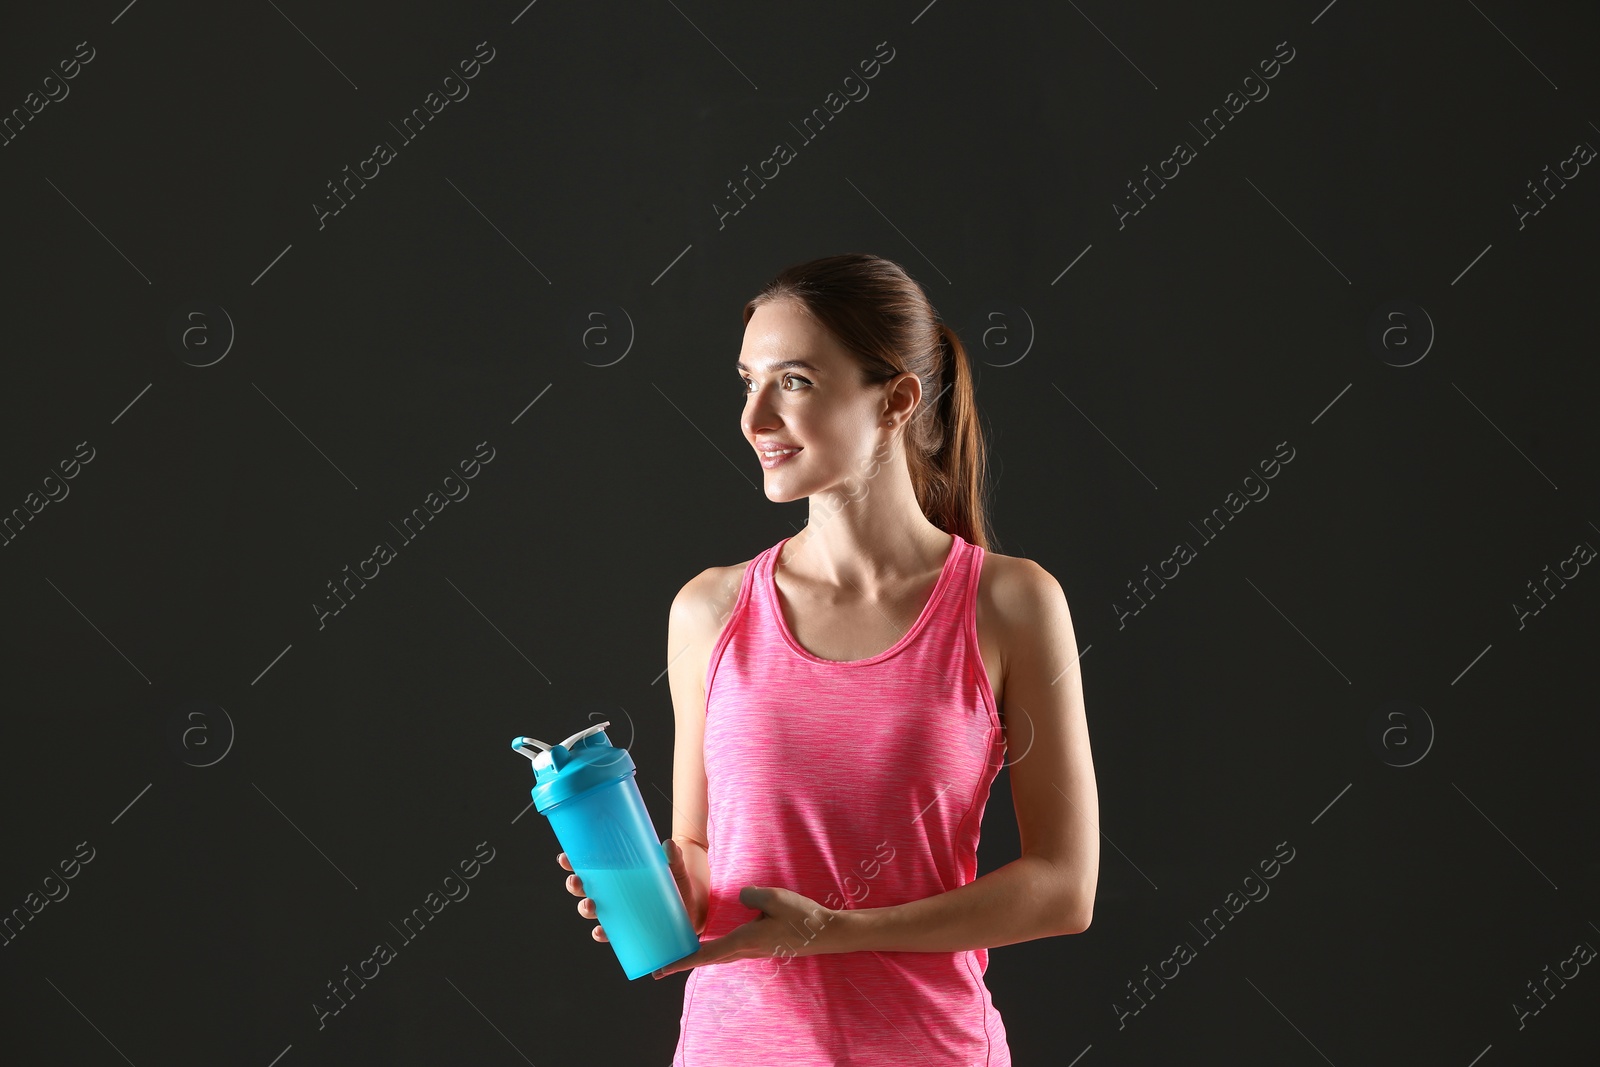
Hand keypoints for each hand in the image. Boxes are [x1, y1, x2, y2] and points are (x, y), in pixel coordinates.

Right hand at [561, 840, 701, 942]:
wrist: (693, 909)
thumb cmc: (678, 884)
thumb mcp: (676, 869)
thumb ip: (674, 859)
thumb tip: (669, 845)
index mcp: (617, 874)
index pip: (590, 867)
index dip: (573, 864)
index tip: (564, 857)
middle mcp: (613, 894)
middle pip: (585, 890)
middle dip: (575, 887)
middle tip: (576, 881)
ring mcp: (620, 911)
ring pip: (593, 911)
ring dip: (585, 909)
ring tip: (590, 906)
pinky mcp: (629, 929)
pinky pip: (610, 933)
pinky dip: (602, 934)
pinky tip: (600, 932)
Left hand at [652, 885, 839, 979]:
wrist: (826, 934)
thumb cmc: (802, 917)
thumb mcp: (775, 898)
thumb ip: (751, 895)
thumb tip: (740, 897)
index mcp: (744, 941)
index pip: (707, 953)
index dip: (682, 961)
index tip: (662, 969)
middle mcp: (745, 951)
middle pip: (708, 960)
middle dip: (684, 964)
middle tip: (661, 968)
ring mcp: (754, 952)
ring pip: (719, 958)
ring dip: (699, 959)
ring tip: (680, 957)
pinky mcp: (761, 948)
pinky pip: (730, 952)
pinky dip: (714, 952)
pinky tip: (712, 947)